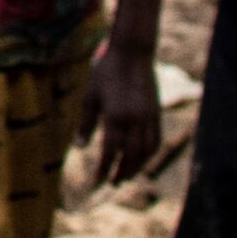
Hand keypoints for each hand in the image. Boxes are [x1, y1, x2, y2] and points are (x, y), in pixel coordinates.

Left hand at [85, 32, 161, 188]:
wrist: (132, 53)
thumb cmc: (106, 73)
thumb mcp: (90, 97)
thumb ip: (86, 123)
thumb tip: (79, 147)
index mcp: (116, 118)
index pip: (110, 153)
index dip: (103, 170)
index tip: (96, 183)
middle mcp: (135, 121)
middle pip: (131, 157)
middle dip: (121, 173)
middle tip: (112, 183)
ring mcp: (149, 118)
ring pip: (146, 152)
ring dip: (136, 167)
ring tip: (126, 175)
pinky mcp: (156, 113)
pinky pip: (155, 140)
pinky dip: (149, 154)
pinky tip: (141, 158)